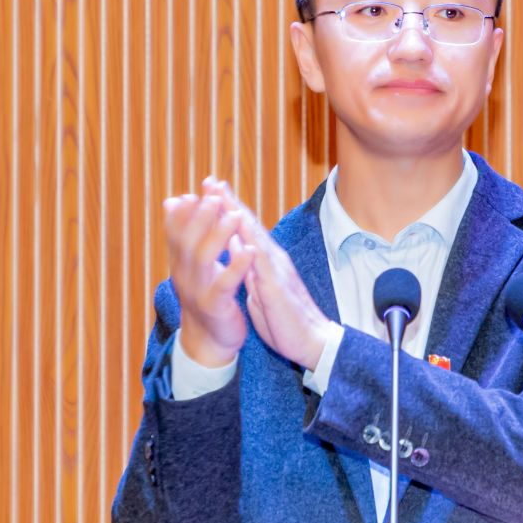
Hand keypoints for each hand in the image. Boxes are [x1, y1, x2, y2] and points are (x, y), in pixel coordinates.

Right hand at [162, 183, 259, 367]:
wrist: (210, 341)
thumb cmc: (207, 295)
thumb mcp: (194, 264)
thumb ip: (187, 234)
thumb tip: (173, 199)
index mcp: (180, 262)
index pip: (175, 230)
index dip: (184, 210)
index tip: (198, 190)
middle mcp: (183, 274)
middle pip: (187, 239)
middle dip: (201, 216)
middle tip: (215, 196)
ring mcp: (197, 291)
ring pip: (203, 258)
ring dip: (218, 234)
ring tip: (235, 216)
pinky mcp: (214, 306)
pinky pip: (224, 284)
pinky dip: (236, 265)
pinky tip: (250, 251)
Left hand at [201, 178, 337, 371]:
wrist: (313, 343)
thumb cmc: (286, 321)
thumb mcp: (261, 290)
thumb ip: (250, 268)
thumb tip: (236, 249)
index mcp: (266, 262)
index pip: (245, 231)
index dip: (227, 211)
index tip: (210, 191)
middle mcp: (272, 259)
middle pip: (248, 225)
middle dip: (228, 202)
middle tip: (210, 180)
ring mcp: (276, 269)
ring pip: (254, 235)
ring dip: (236, 213)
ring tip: (219, 194)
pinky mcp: (277, 285)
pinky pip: (261, 260)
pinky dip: (249, 241)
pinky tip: (238, 228)